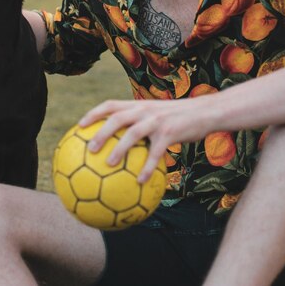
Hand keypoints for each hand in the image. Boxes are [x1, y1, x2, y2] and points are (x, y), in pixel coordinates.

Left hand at [79, 97, 215, 182]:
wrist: (205, 112)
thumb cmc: (179, 118)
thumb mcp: (158, 115)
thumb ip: (141, 123)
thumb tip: (122, 142)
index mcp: (139, 105)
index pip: (111, 104)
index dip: (94, 113)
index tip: (79, 126)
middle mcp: (145, 110)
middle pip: (117, 118)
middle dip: (101, 132)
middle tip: (89, 149)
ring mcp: (157, 120)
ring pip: (133, 133)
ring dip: (119, 149)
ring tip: (108, 165)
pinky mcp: (170, 133)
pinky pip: (156, 153)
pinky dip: (147, 167)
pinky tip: (140, 181)